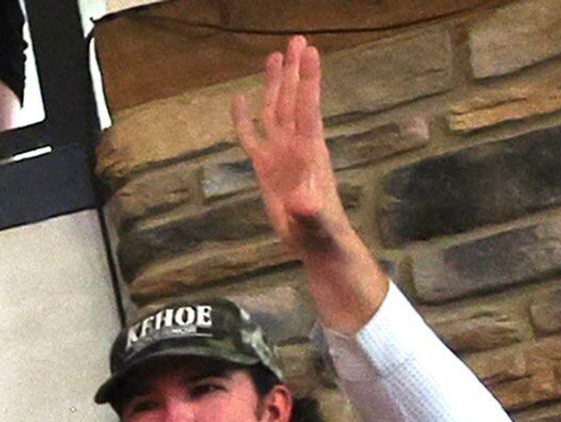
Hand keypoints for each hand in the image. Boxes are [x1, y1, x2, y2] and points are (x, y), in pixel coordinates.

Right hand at [232, 39, 390, 333]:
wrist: (316, 243)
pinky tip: (239, 98)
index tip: (310, 52)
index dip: (308, 81)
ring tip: (276, 54)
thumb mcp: (316, 223)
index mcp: (309, 153)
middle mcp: (295, 147)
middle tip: (296, 39)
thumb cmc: (320, 232)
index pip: (307, 109)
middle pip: (292, 101)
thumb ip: (310, 211)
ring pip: (275, 111)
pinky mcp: (266, 169)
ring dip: (276, 84)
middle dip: (294, 71)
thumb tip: (302, 202)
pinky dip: (244, 118)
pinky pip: (251, 138)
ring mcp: (280, 155)